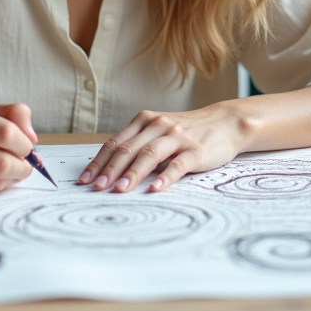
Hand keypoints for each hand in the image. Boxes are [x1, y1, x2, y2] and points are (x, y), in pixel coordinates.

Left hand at [79, 102, 245, 192]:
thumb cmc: (187, 132)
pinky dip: (165, 177)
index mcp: (145, 121)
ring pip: (149, 154)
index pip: (115, 143)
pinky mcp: (196, 150)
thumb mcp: (159, 131)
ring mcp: (177, 137)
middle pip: (128, 149)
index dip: (98, 161)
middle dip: (109, 169)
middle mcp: (158, 125)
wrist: (225, 123)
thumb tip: (109, 168)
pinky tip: (155, 188)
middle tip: (97, 187)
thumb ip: (138, 144)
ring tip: (119, 190)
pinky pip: (178, 164)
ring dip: (132, 173)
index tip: (85, 179)